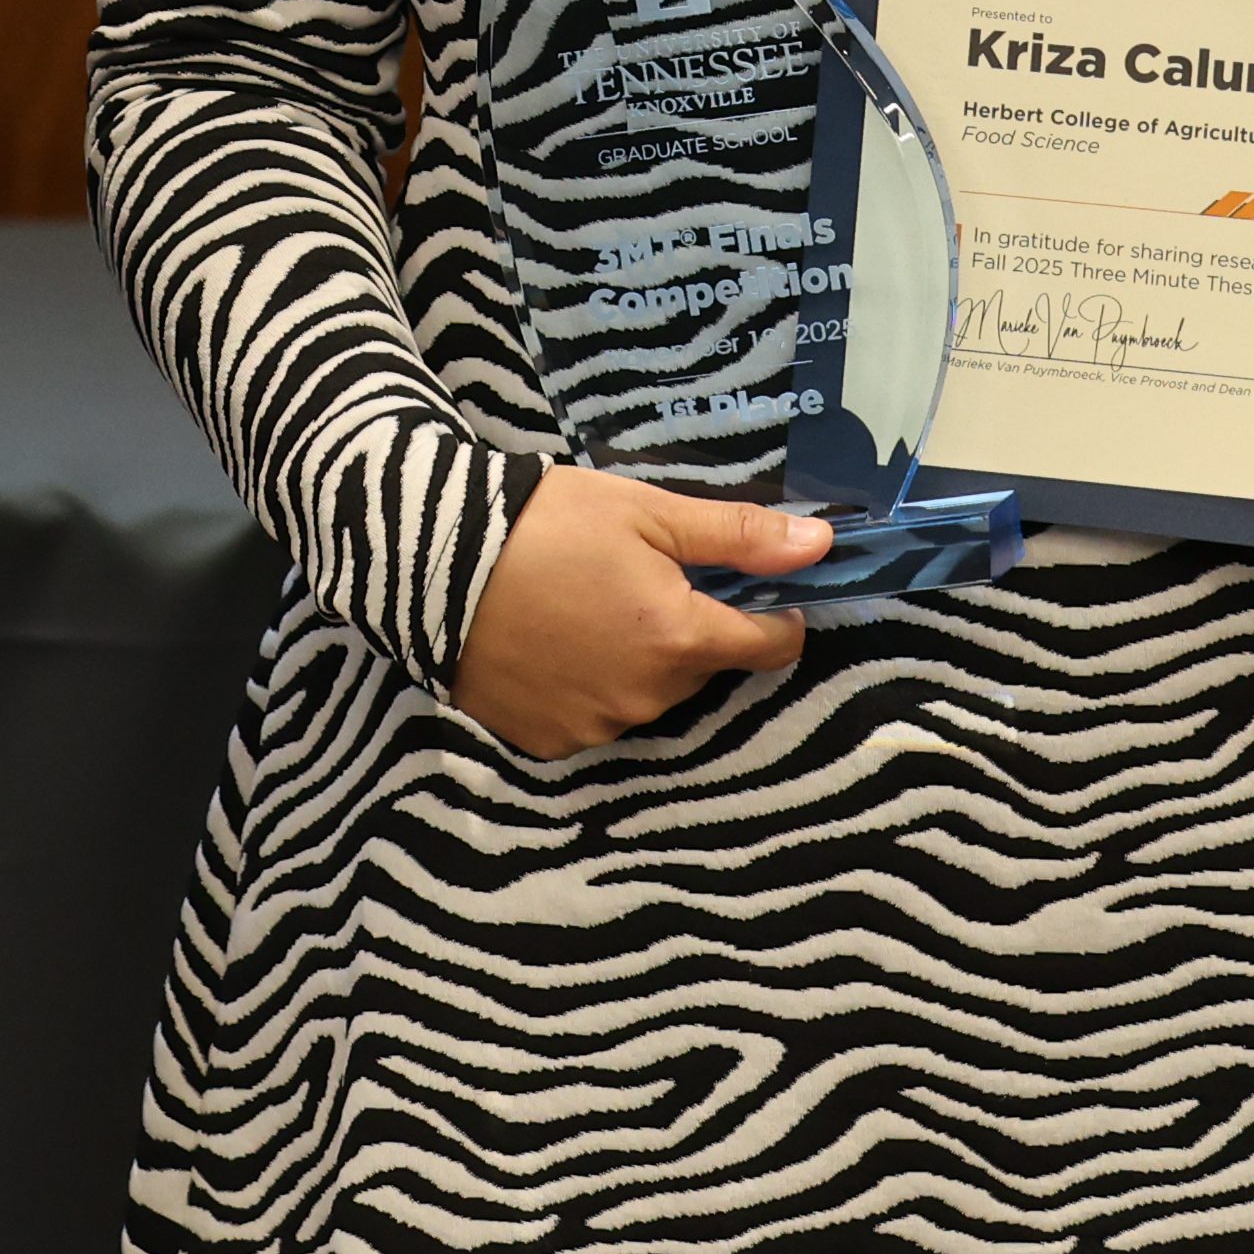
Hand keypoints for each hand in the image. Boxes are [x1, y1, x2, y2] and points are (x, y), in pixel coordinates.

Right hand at [451, 466, 824, 758]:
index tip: (752, 591)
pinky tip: (555, 643)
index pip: (768, 648)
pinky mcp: (549, 740)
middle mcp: (647, 698)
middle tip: (640, 579)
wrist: (431, 560)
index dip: (771, 618)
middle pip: (701, 669)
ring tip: (588, 607)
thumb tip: (822, 545)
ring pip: (650, 695)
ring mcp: (596, 726)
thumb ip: (736, 536)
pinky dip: (589, 686)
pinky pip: (596, 716)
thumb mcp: (646, 512)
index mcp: (680, 640)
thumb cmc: (547, 523)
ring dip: (638, 660)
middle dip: (688, 630)